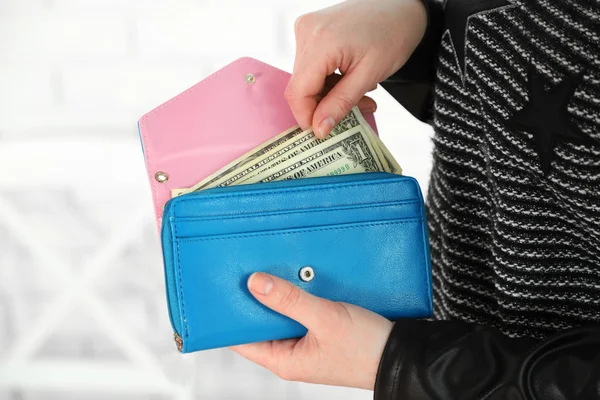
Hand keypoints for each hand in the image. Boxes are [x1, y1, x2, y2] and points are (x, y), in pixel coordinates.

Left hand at [229, 272, 393, 389]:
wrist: (403, 354)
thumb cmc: (367, 349)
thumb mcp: (325, 318)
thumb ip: (289, 300)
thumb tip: (255, 283)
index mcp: (284, 361)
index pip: (242, 339)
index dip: (231, 316)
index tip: (224, 290)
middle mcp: (292, 354)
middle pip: (262, 323)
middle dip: (258, 298)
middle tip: (251, 270)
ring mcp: (307, 342)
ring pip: (283, 314)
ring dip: (281, 294)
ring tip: (276, 269)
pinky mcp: (321, 331)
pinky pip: (302, 310)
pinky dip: (300, 295)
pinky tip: (301, 278)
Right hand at [286, 0, 426, 137]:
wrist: (402, 6)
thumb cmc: (393, 34)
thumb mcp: (369, 76)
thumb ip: (340, 104)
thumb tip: (319, 129)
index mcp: (319, 42)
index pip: (297, 92)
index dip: (307, 117)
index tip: (323, 132)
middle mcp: (306, 32)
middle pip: (302, 85)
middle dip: (325, 106)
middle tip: (355, 113)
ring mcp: (307, 28)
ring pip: (307, 78)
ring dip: (330, 94)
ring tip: (360, 96)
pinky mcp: (311, 30)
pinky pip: (312, 65)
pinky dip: (329, 78)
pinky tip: (350, 80)